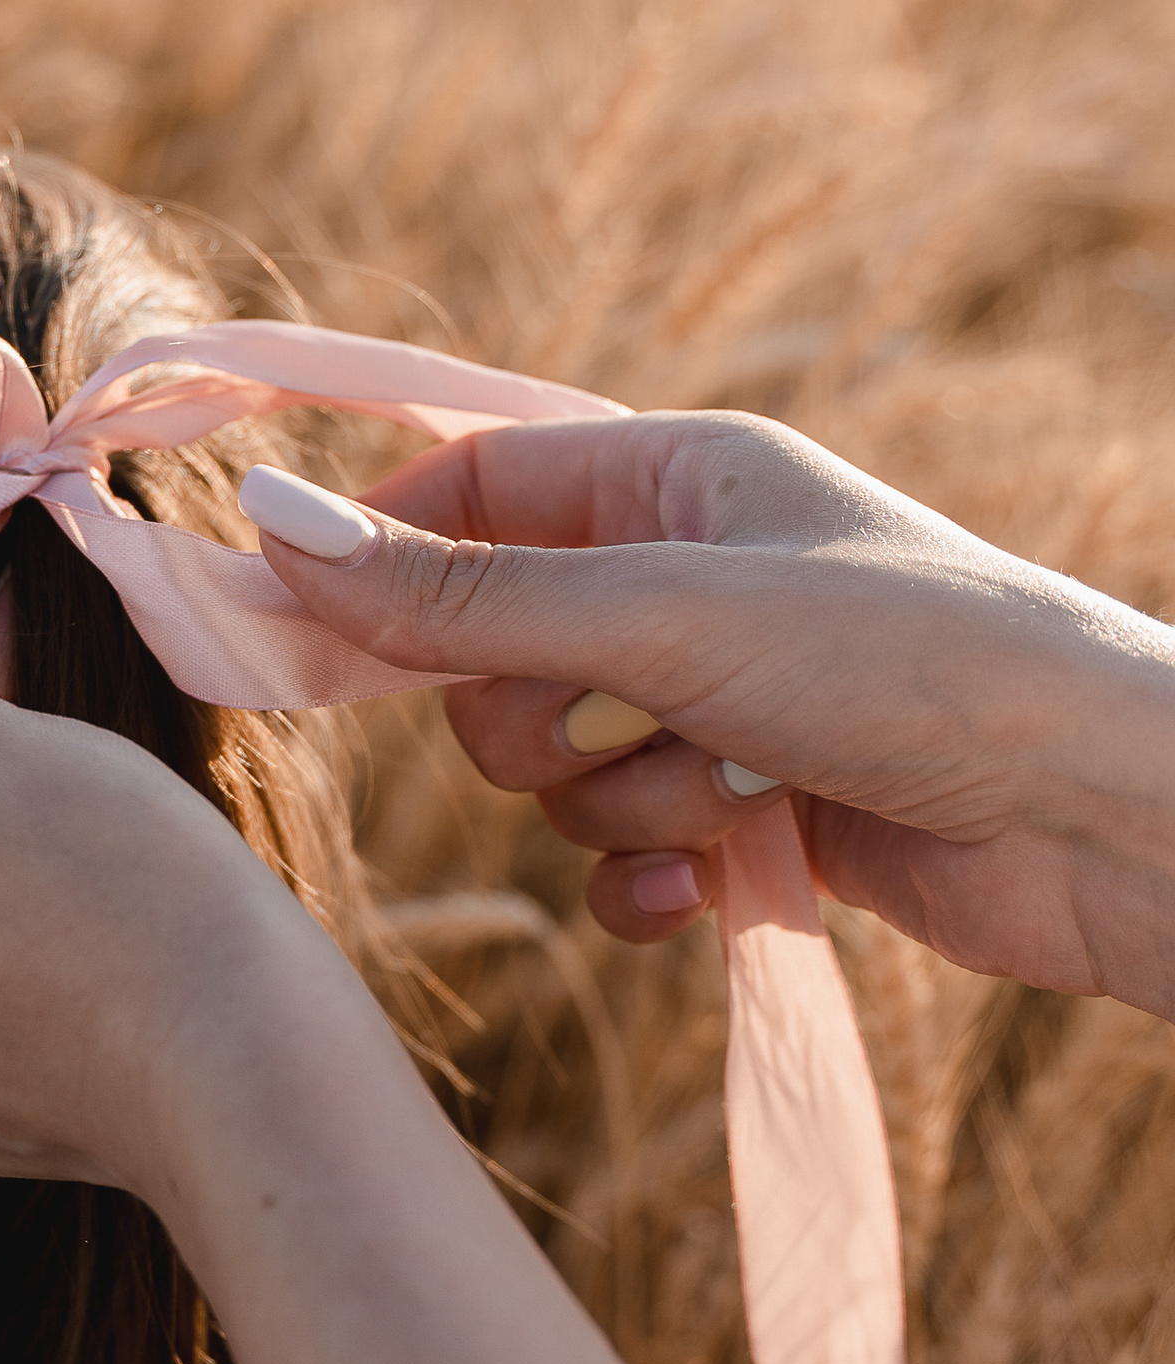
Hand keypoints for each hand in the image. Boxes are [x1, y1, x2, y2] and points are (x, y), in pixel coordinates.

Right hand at [244, 411, 1174, 1014]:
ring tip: (732, 797)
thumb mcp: (662, 616)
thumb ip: (462, 594)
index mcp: (681, 477)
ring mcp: (726, 705)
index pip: (475, 484)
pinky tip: (725, 886)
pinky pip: (627, 856)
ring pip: (557, 768)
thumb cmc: (908, 664)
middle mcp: (697, 578)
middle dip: (529, 717)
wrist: (1098, 819)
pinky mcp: (759, 818)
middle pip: (496, 651)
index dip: (382, 551)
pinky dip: (657, 880)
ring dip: (620, 803)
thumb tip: (273, 522)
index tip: (290, 621)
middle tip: (610, 724)